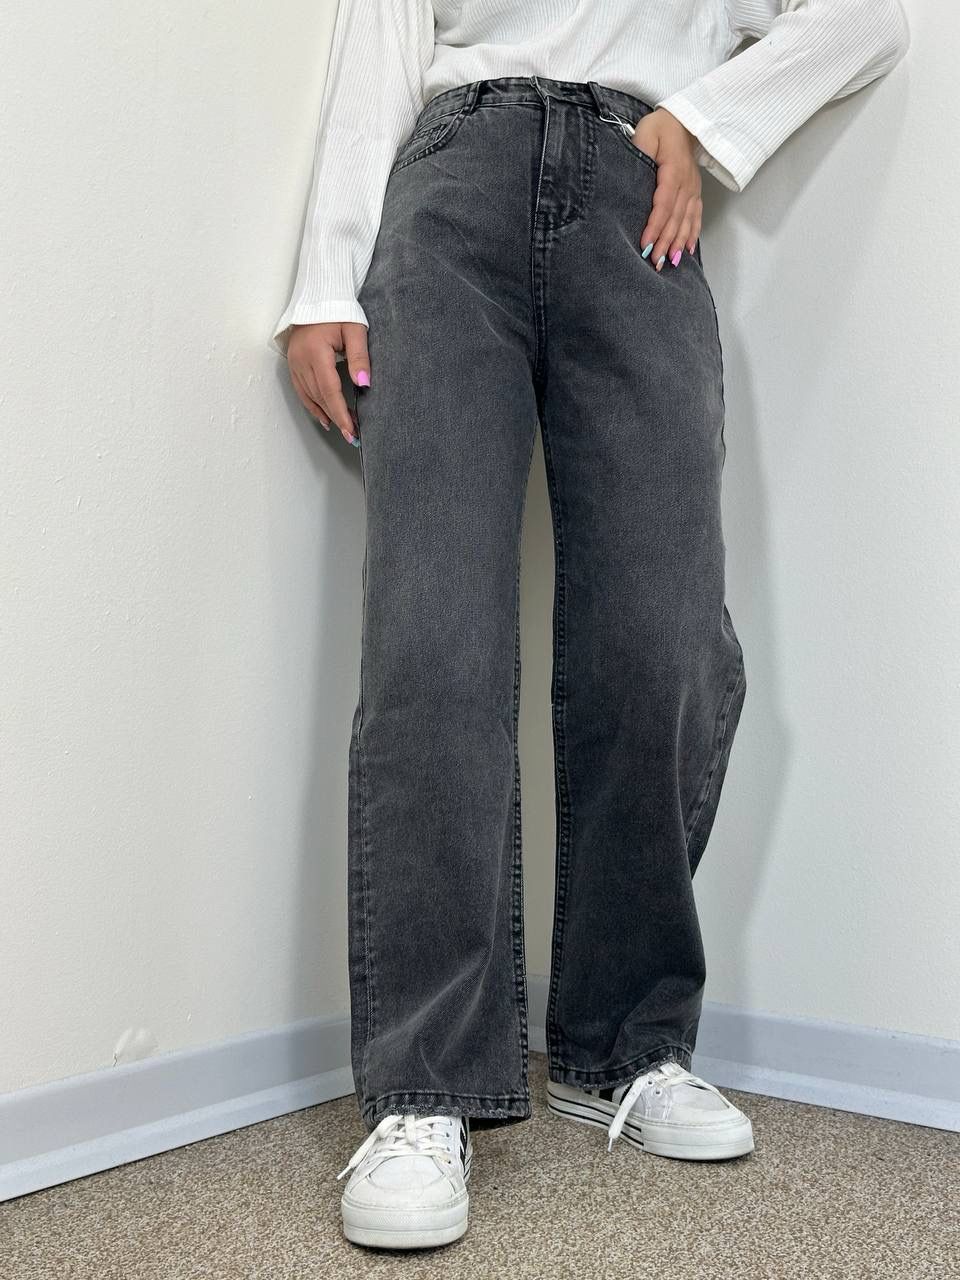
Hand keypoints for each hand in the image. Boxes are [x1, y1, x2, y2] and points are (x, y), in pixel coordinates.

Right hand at [286, 322, 370, 444]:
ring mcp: (294, 362)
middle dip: (337, 417)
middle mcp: (301, 360)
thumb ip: (360, 358)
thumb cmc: (339, 311)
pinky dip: (313, 405)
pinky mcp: (293, 363)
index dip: (341, 413)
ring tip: (343, 428)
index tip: (352, 431)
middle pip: (319, 396)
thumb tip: (364, 384)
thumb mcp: (355, 330)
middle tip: (353, 435)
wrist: (318, 296)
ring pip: (309, 396)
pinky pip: (302, 390)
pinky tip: (324, 417)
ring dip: (326, 414)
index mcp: (316, 352)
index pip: (329, 390)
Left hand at [630, 108, 702, 271]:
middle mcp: (686, 183)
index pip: (663, 204)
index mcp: (674, 171)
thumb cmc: (661, 128)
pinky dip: (693, 234)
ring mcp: (693, 189)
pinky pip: (696, 216)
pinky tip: (688, 250)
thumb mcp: (646, 133)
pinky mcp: (695, 192)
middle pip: (675, 218)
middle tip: (655, 262)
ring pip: (687, 220)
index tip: (645, 244)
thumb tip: (633, 168)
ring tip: (670, 262)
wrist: (683, 121)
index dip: (655, 226)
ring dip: (679, 243)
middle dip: (666, 242)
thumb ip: (639, 151)